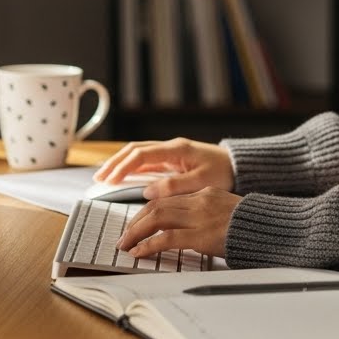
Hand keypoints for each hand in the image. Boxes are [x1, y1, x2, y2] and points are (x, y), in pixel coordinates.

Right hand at [94, 138, 234, 198]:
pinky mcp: (172, 159)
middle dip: (114, 162)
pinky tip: (123, 176)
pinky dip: (131, 167)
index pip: (141, 154)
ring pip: (138, 153)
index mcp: (176, 149)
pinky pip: (146, 160)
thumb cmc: (224, 173)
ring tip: (104, 176)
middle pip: (134, 149)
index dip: (122, 166)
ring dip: (120, 163)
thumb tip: (148, 191)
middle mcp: (170, 147)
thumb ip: (174, 186)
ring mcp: (170, 152)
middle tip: (98, 178)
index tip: (109, 179)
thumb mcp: (201, 182)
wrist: (239, 166)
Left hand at [116, 187, 240, 258]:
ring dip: (136, 232)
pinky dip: (149, 245)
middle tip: (124, 236)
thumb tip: (185, 227)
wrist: (270, 229)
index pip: (166, 198)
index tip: (136, 222)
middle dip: (135, 221)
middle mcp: (199, 201)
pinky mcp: (200, 235)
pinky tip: (139, 252)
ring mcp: (199, 217)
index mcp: (204, 193)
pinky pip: (166, 238)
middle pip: (157, 206)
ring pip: (156, 218)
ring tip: (126, 245)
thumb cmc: (252, 225)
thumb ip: (205, 213)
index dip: (146, 211)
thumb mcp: (227, 210)